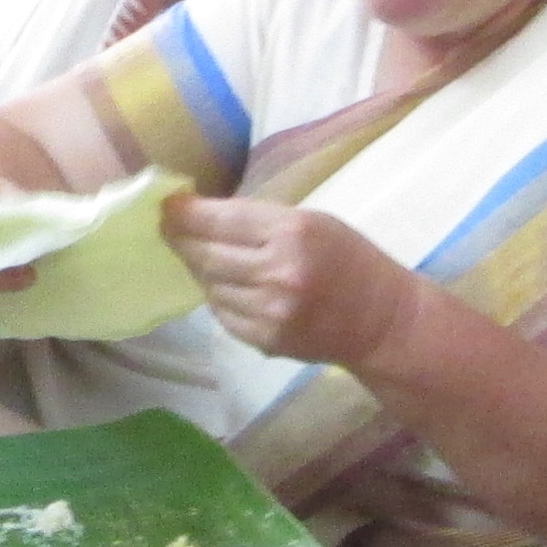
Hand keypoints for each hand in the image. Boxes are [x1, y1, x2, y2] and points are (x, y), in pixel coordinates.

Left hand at [165, 195, 419, 372]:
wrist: (381, 321)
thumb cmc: (349, 260)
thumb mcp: (312, 222)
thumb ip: (258, 221)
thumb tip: (199, 215)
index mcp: (293, 232)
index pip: (220, 220)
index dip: (185, 213)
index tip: (165, 205)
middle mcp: (277, 272)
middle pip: (205, 254)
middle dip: (180, 239)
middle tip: (167, 228)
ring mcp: (269, 311)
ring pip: (209, 285)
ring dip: (201, 270)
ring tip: (203, 257)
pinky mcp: (264, 340)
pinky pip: (223, 314)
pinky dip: (219, 298)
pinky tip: (230, 287)